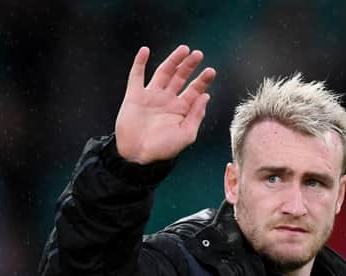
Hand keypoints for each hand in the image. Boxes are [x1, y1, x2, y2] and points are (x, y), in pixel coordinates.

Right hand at [115, 45, 215, 163]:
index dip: (203, 80)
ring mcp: (151, 96)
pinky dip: (140, 63)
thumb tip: (205, 97)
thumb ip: (196, 115)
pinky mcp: (134, 96)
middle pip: (180, 78)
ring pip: (163, 72)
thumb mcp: (186, 134)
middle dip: (189, 66)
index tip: (211, 71)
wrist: (138, 155)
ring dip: (173, 60)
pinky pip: (136, 76)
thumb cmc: (163, 149)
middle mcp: (167, 100)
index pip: (194, 90)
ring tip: (184, 49)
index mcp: (181, 110)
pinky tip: (145, 50)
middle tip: (198, 54)